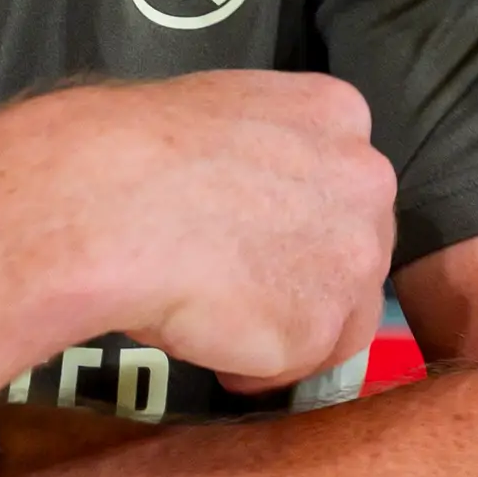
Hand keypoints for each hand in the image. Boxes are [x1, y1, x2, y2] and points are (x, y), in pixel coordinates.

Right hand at [16, 72, 395, 392]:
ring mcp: (351, 258)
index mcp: (337, 113)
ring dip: (284, 326)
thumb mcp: (219, 115)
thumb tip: (248, 197)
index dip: (303, 220)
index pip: (345, 182)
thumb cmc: (136, 151)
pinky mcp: (318, 329)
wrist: (111, 204)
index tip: (264, 238)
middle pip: (357, 251)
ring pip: (338, 317)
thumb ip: (264, 154)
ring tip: (216, 321)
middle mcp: (366, 182)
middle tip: (242, 289)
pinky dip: (252, 363)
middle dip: (306, 279)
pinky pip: (292, 362)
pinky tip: (203, 337)